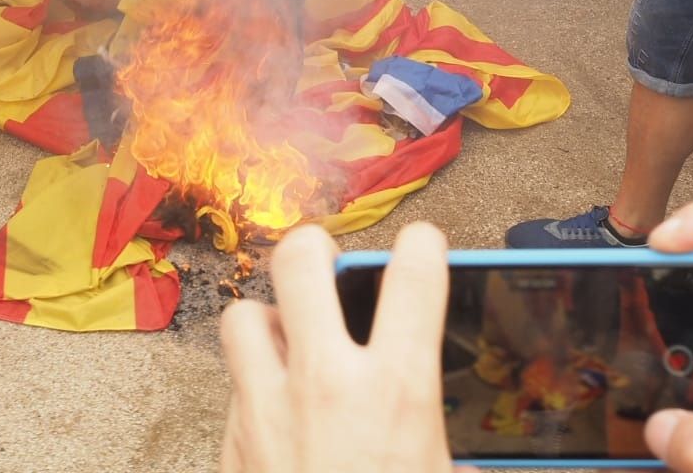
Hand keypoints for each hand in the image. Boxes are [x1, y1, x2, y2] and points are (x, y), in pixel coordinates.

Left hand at [220, 224, 458, 472]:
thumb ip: (448, 443)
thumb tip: (461, 446)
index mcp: (396, 392)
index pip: (412, 277)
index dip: (422, 246)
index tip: (422, 245)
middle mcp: (325, 385)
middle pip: (300, 261)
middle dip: (314, 249)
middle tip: (326, 262)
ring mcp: (267, 408)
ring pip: (243, 316)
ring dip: (268, 321)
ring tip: (289, 338)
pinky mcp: (230, 440)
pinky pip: (234, 385)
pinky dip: (255, 386)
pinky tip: (277, 407)